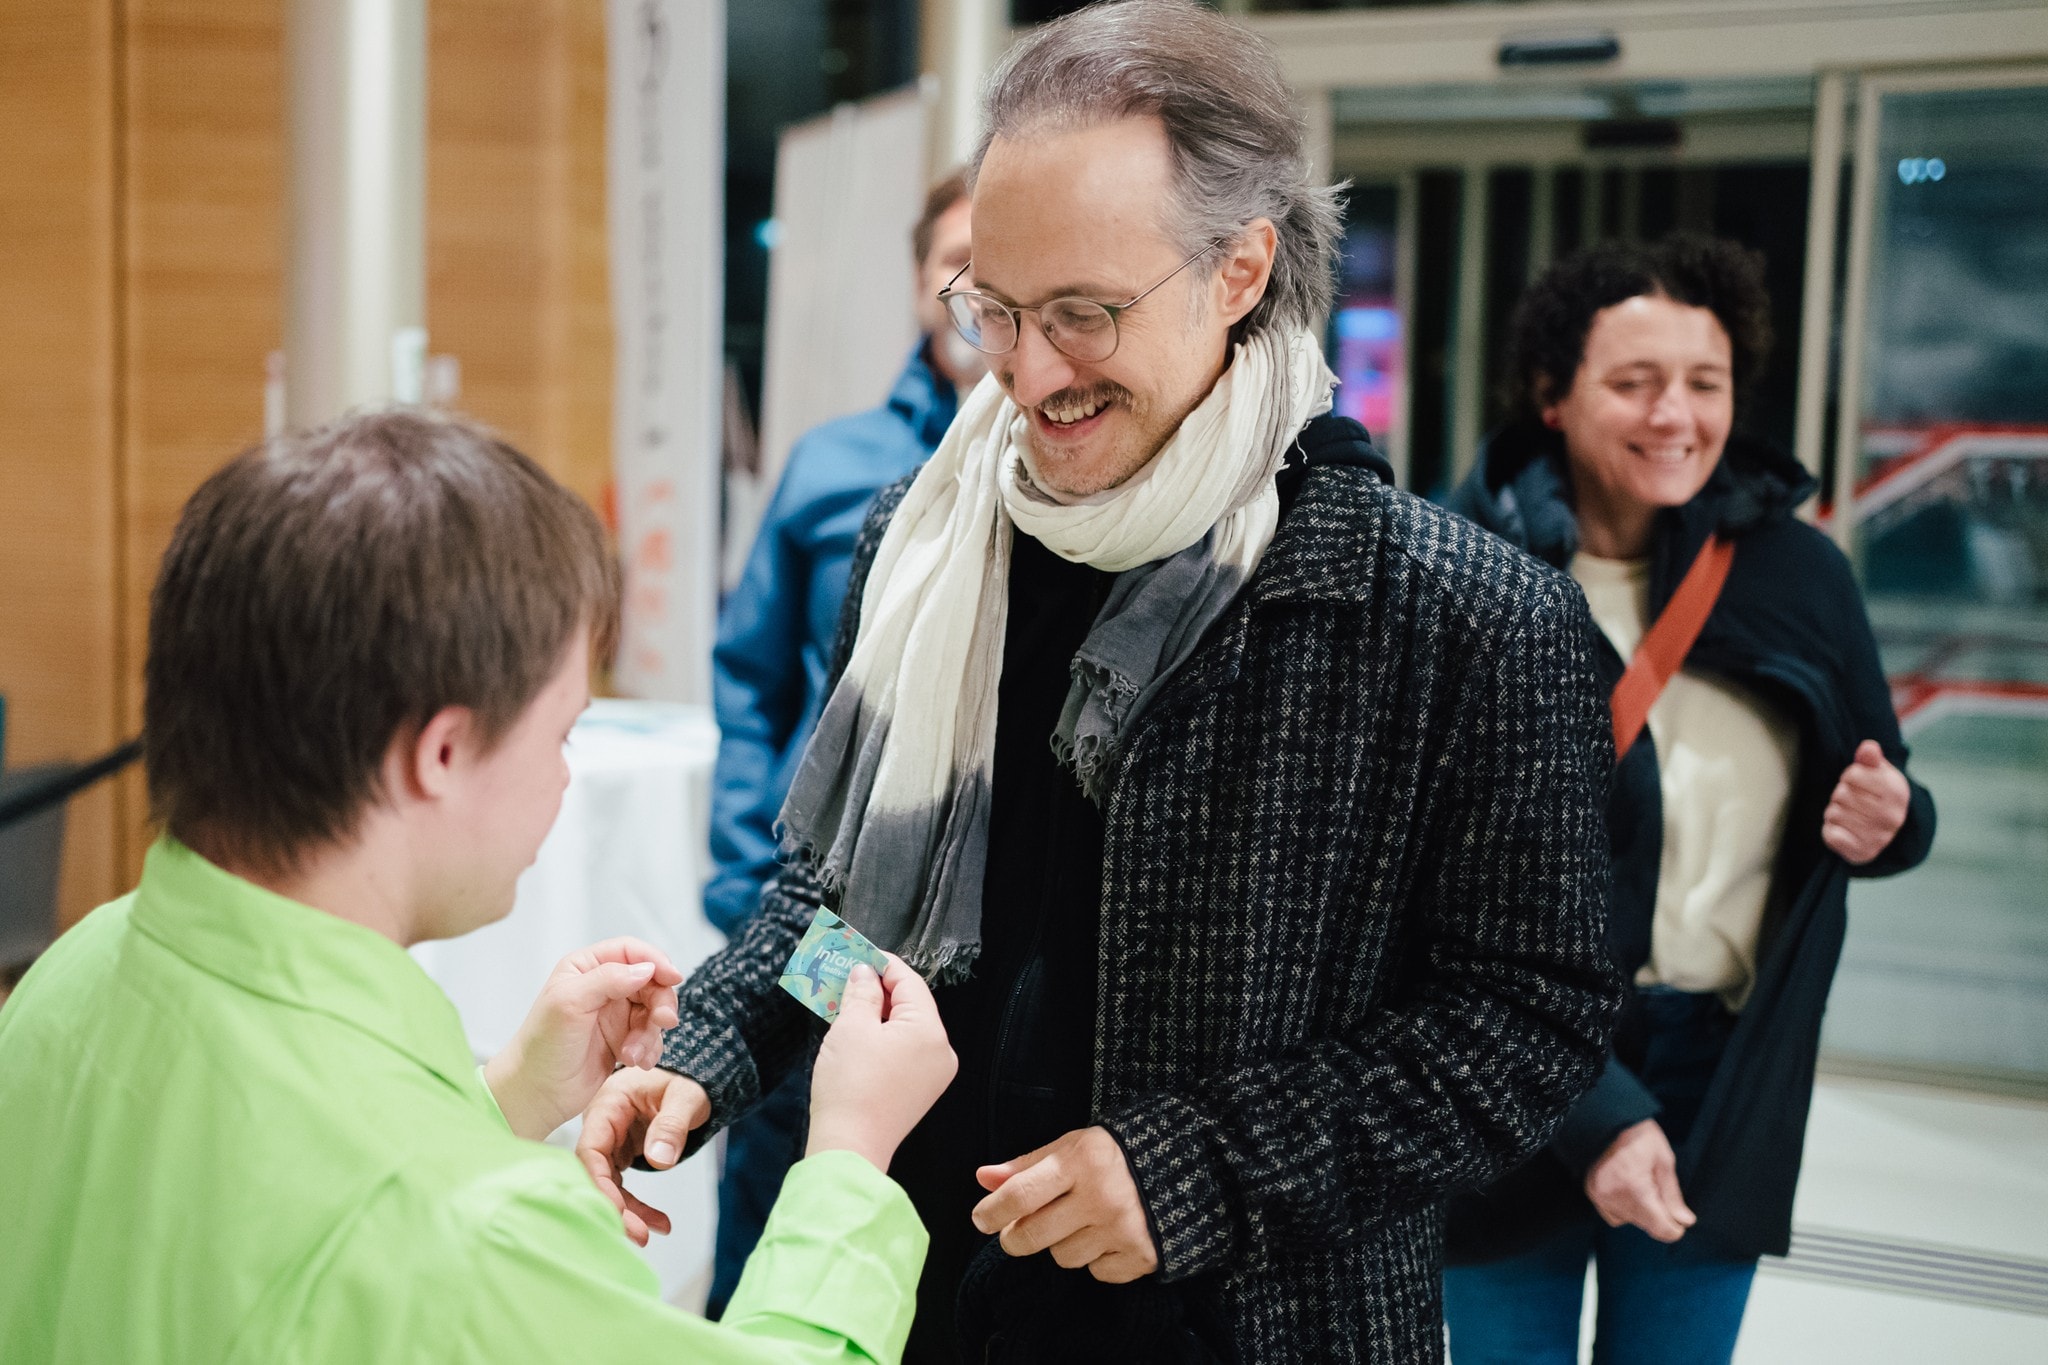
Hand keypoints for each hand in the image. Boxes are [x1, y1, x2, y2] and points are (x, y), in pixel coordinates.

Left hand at [482, 937, 682, 1140]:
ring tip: (633, 1054)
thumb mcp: (569, 1003)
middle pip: (649, 981)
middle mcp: (602, 987)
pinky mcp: (622, 1039)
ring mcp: (613, 1014)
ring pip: (653, 1010)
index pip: (630, 952)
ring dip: (651, 1033)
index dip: (655, 961)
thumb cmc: (541, 1048)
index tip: (673, 977)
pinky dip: (650, 1049)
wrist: (536, 1094)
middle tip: (663, 1022)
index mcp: (585, 968)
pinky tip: (635, 1062)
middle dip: (659, 1002)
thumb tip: (645, 969)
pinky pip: (652, 1036)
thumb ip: (608, 979)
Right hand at [574, 1066, 711, 1245]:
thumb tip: (659, 1158)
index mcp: (608, 1105)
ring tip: (650, 1235)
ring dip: (627, 1213)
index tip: (617, 1212)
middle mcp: (602, 1126)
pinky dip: (639, 1207)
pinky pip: (623, 1186)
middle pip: (595, 1173)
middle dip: (613, 1207)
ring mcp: (610, 1142)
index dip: (599, 1184)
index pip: (590, 1150)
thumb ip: (672, 1124)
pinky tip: (660, 1224)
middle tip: (638, 1235)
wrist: (690, 1079)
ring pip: (608, 1185)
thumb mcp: (686, 1096)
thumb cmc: (686, 1079)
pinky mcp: (621, 1155)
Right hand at [806, 954, 956, 1170]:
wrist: (849, 1146)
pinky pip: (906, 1051)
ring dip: (879, 1014)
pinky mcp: (920, 1090)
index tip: (859, 953)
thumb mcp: (851, 1027)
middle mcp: (941, 1051)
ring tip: (848, 1003)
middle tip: (848, 977)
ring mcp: (934, 1074)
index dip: (882, 964)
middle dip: (879, 990)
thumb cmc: (850, 1086)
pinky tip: (859, 1032)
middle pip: (912, 1005)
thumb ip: (861, 992)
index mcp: (930, 1031)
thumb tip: (864, 972)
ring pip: (907, 1028)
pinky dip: (884, 1038)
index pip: (909, 982)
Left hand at [972, 1126, 1159, 1283]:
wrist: (1186, 1165)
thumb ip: (1027, 1165)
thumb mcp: (1072, 1146)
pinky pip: (1096, 1272)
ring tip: (1080, 1222)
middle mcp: (1102, 1196)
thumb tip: (984, 1179)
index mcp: (1081, 1161)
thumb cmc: (1117, 1154)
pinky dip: (1096, 1259)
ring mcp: (1123, 1229)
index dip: (992, 1212)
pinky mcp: (1141, 1255)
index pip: (1020, 1195)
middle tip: (1017, 1231)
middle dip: (1015, 1237)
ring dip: (1062, 1244)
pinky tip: (1107, 1236)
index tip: (981, 1219)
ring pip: (1062, 1257)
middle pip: (1032, 1236)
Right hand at [1585, 1119, 1694, 1242]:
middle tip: (1659, 1188)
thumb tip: (1684, 1220)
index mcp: (1636, 1190)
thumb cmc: (1637, 1134)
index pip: (1660, 1228)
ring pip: (1627, 1220)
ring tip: (1642, 1185)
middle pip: (1645, 1225)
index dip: (1675, 1227)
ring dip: (1639, 1212)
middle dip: (1657, 1214)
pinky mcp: (1591, 1192)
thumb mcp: (1663, 1160)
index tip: (1680, 1219)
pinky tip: (1628, 1189)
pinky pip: (1611, 1212)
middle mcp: (1614, 1198)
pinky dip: (1622, 1207)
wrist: (1604, 1116)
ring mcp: (1599, 1196)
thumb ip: (1672, 1195)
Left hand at [1822, 740, 1910, 864]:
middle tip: (1852, 800)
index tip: (1857, 783)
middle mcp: (1891, 817)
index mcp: (1897, 793)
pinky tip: (1843, 828)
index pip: (1852, 775)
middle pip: (1841, 794)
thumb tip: (1868, 747)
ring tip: (1848, 813)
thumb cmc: (1877, 792)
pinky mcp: (1861, 852)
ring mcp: (1877, 837)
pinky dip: (1831, 830)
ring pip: (1833, 813)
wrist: (1884, 828)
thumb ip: (1870, 758)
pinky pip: (1831, 834)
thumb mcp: (1877, 771)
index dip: (1848, 776)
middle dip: (1840, 794)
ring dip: (1834, 811)